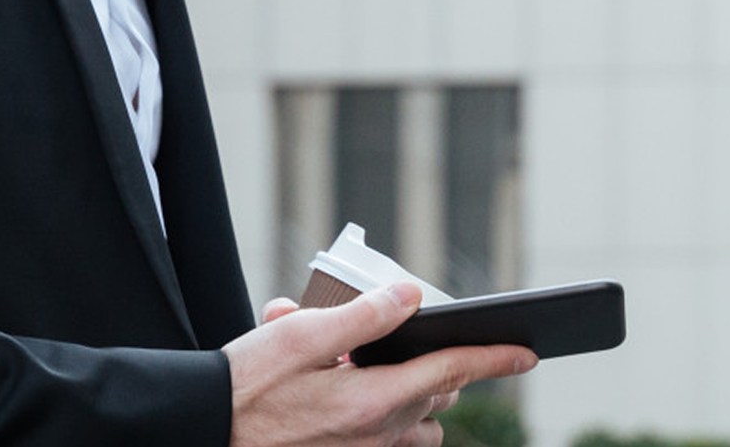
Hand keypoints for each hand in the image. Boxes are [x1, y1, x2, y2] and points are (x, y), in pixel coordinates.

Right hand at [226, 281, 536, 446]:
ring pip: (416, 430)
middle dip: (442, 368)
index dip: (494, 358)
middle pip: (437, 398)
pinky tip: (340, 390)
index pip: (451, 370)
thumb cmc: (244, 386)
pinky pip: (385, 444)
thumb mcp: (300, 335)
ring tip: (374, 369)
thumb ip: (364, 316)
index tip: (528, 353)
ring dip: (414, 399)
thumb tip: (411, 297)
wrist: (201, 431)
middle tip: (420, 340)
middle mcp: (374, 436)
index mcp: (371, 401)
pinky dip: (382, 417)